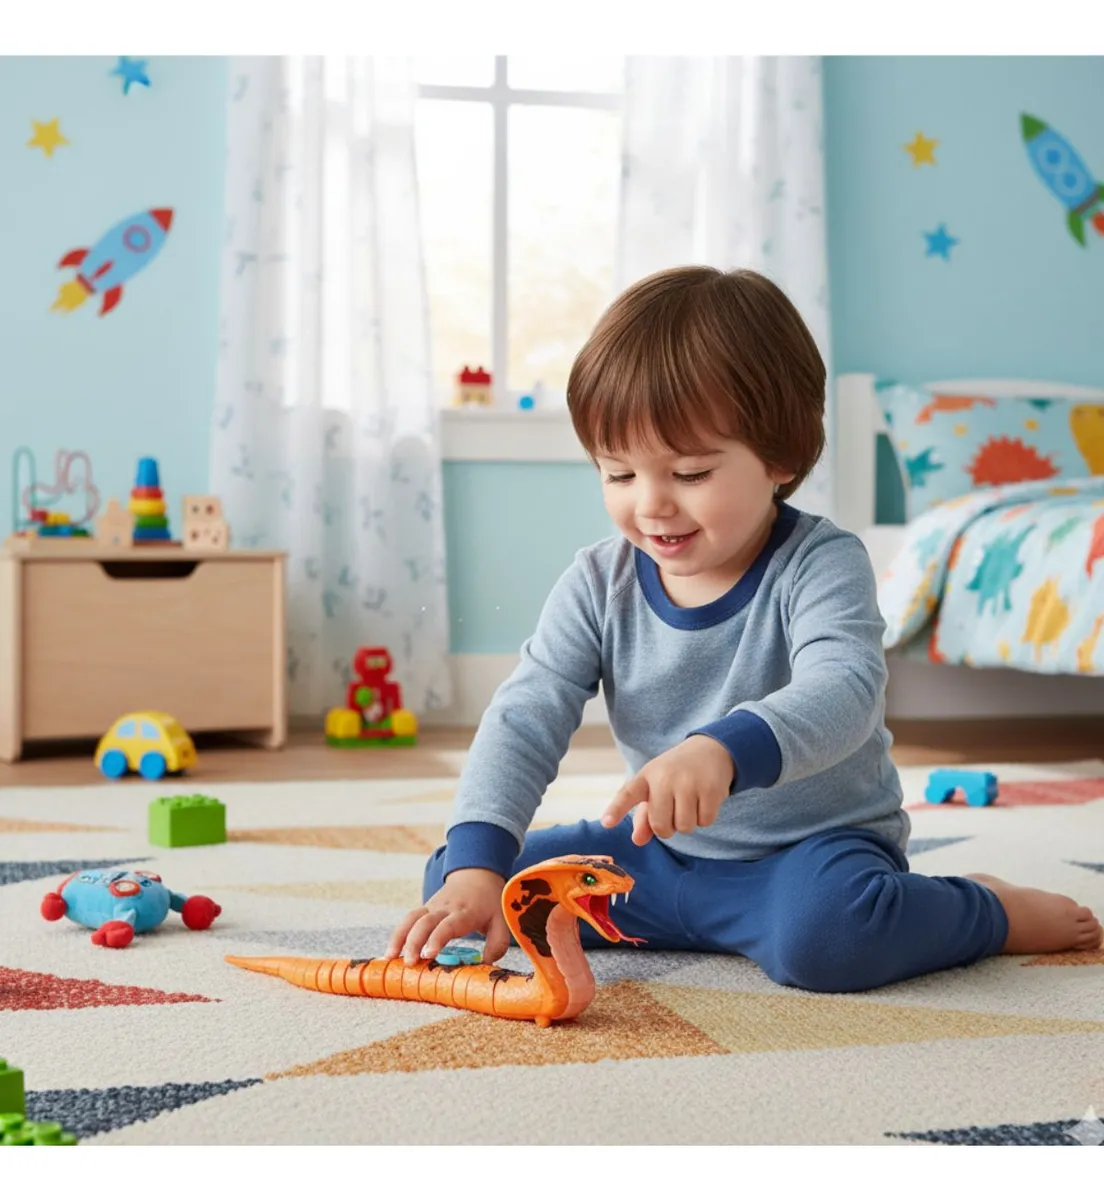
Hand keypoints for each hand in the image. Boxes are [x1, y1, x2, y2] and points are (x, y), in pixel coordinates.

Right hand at [385, 867, 510, 965]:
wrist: (477, 875)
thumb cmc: (490, 902)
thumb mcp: (501, 921)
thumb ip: (497, 944)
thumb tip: (484, 966)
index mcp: (464, 912)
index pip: (448, 924)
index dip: (437, 938)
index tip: (429, 954)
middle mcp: (444, 908)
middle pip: (424, 922)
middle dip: (414, 942)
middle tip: (409, 964)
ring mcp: (431, 907)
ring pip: (411, 918)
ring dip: (399, 937)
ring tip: (389, 958)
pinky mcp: (424, 909)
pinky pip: (408, 920)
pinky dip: (397, 935)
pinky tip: (390, 953)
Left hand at [601, 735, 733, 844]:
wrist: (710, 750)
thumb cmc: (676, 773)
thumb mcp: (656, 787)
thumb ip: (645, 816)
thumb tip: (637, 840)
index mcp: (646, 776)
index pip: (628, 794)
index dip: (617, 810)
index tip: (606, 823)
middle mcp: (665, 778)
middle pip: (661, 825)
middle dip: (667, 828)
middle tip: (673, 811)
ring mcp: (689, 782)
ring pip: (684, 827)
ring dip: (688, 822)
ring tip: (689, 802)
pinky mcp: (711, 789)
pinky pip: (705, 821)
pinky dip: (705, 817)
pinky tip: (704, 799)